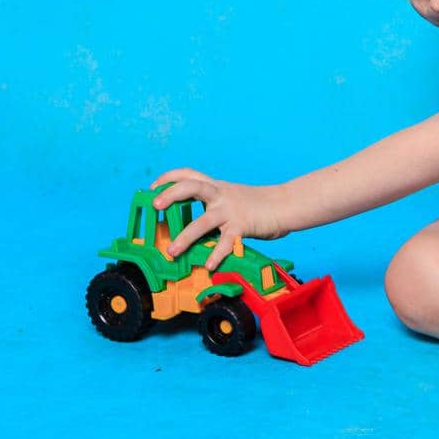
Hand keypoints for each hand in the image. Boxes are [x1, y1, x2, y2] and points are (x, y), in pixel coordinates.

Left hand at [149, 168, 289, 271]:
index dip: (169, 178)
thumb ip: (214, 205)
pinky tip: (209, 265)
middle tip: (155, 205)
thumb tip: (193, 223)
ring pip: (203, 221)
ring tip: (172, 251)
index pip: (189, 174)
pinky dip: (217, 254)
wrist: (286, 204)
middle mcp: (221, 195)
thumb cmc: (259, 204)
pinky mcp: (242, 225)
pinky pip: (226, 242)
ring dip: (185, 237)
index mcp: (217, 187)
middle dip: (170, 194)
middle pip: (191, 187)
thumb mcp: (232, 197)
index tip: (153, 187)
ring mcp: (231, 210)